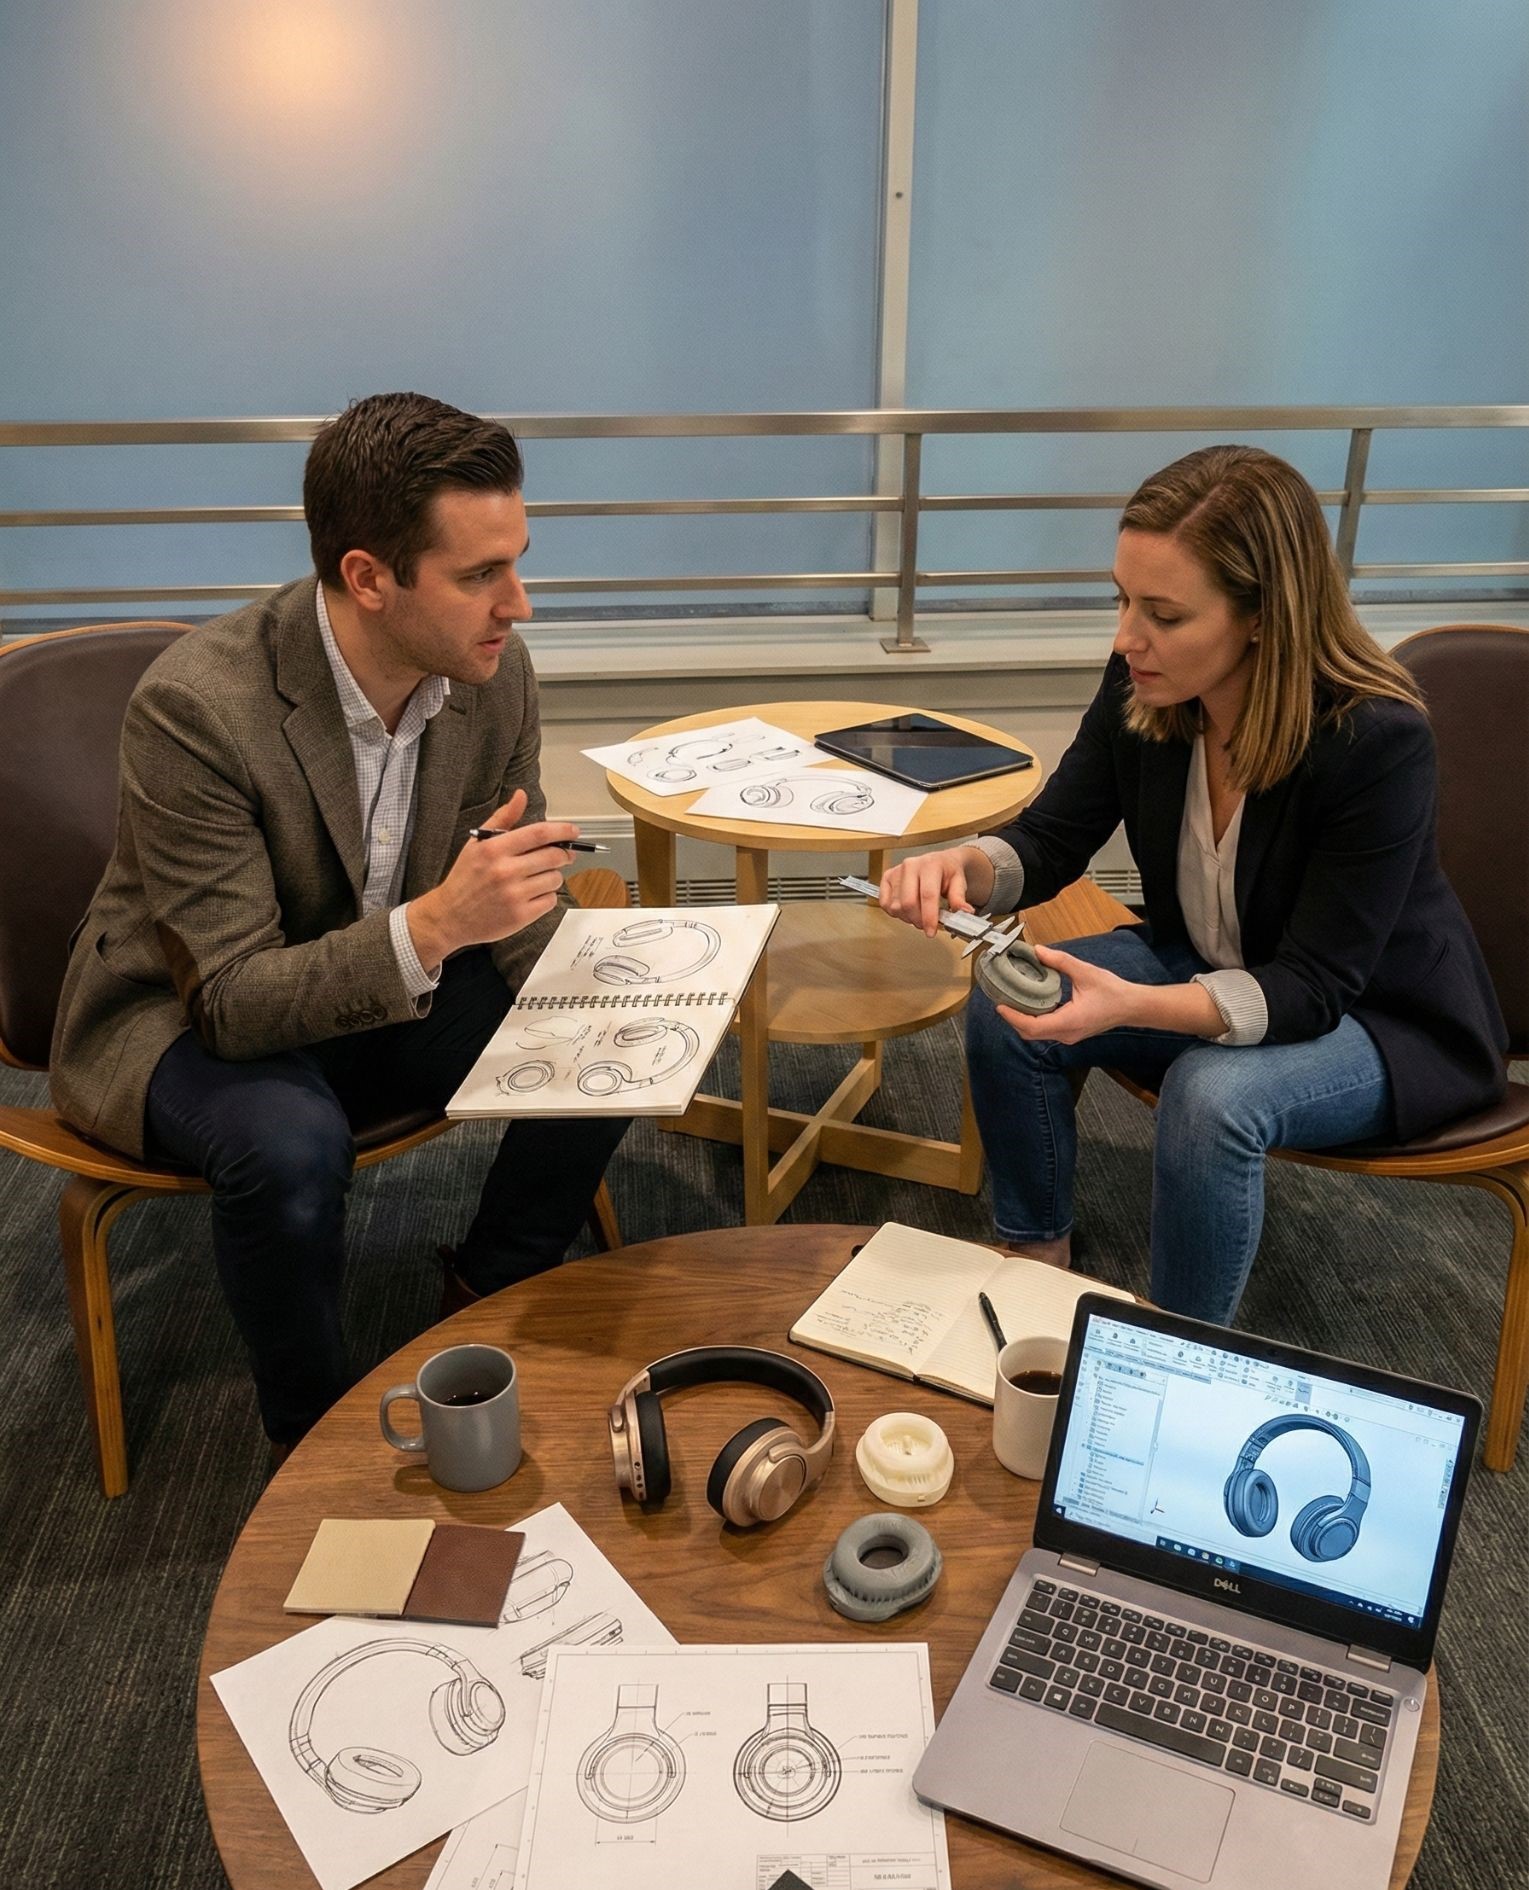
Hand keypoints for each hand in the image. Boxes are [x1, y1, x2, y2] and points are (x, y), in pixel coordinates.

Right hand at [408, 790, 575, 969]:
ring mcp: (514, 895)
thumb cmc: (465, 878)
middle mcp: (505, 871)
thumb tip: (521, 796)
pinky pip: (550, 900)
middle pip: (554, 856)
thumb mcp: (478, 843)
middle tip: (561, 855)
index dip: (562, 830)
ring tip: (537, 877)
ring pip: (555, 879)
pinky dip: (546, 896)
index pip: (539, 833)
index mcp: (494, 849)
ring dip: (552, 876)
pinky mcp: (521, 915)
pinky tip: (532, 894)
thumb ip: (503, 818)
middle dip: (563, 854)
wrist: (450, 916)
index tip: (573, 831)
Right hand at [878, 845, 994, 937]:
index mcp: (931, 865)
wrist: (939, 862)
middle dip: (918, 920)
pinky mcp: (887, 877)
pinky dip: (895, 913)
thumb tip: (965, 912)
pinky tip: (907, 911)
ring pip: (896, 906)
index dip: (929, 917)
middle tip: (927, 925)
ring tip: (919, 915)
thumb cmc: (947, 872)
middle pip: (908, 903)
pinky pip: (885, 904)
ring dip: (908, 918)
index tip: (931, 931)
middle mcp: (911, 866)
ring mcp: (897, 871)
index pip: (927, 895)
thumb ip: (959, 898)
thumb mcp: (959, 883)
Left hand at [994, 944, 1135, 1043]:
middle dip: (1013, 1020)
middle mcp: (1067, 1033)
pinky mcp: (1071, 1033)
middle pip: (1030, 1034)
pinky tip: (1030, 1006)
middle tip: (1002, 1002)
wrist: (1132, 1006)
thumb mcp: (1085, 971)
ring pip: (1038, 1034)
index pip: (1032, 1027)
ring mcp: (1069, 1036)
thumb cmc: (1113, 992)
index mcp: (1069, 1021)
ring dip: (1023, 1021)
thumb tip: (1038, 950)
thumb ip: (1059, 961)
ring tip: (1012, 1002)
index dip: (1013, 1018)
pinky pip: (1047, 1031)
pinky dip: (1034, 1021)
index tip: (1000, 1006)